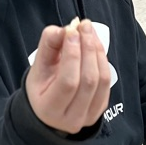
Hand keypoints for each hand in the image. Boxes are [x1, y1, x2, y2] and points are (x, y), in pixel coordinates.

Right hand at [25, 19, 110, 133]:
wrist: (49, 109)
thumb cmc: (42, 86)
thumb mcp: (37, 67)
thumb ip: (47, 46)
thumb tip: (62, 30)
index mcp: (50, 109)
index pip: (68, 82)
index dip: (72, 54)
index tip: (71, 31)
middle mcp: (72, 118)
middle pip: (88, 80)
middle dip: (88, 48)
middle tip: (84, 26)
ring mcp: (89, 116)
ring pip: (102, 80)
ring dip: (97, 51)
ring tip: (89, 32)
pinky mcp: (101, 109)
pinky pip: (107, 81)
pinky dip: (102, 59)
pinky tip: (94, 45)